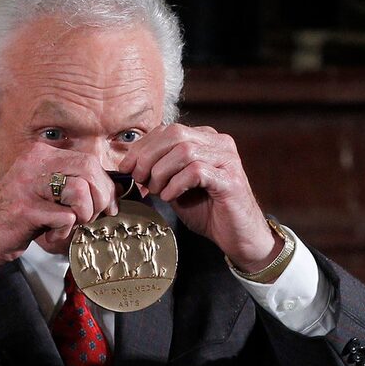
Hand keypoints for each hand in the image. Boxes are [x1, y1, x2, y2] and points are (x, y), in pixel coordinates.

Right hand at [0, 143, 117, 278]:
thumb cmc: (16, 219)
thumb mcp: (44, 193)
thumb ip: (72, 185)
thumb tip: (112, 191)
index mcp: (40, 155)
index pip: (88, 160)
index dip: (105, 185)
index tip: (107, 206)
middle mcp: (33, 163)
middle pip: (89, 170)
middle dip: (100, 199)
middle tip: (89, 218)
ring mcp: (27, 185)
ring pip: (80, 191)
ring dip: (83, 216)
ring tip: (68, 225)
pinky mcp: (25, 209)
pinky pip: (67, 217)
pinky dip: (64, 233)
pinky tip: (50, 236)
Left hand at [119, 124, 282, 272]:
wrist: (238, 236)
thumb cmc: (208, 211)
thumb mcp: (175, 187)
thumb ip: (158, 172)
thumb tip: (130, 166)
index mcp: (205, 140)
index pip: (167, 130)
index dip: (142, 147)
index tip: (126, 167)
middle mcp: (218, 143)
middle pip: (174, 134)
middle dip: (148, 157)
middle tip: (139, 179)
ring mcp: (227, 159)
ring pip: (184, 151)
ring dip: (161, 172)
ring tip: (157, 190)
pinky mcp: (230, 179)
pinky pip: (196, 172)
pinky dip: (176, 185)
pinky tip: (171, 197)